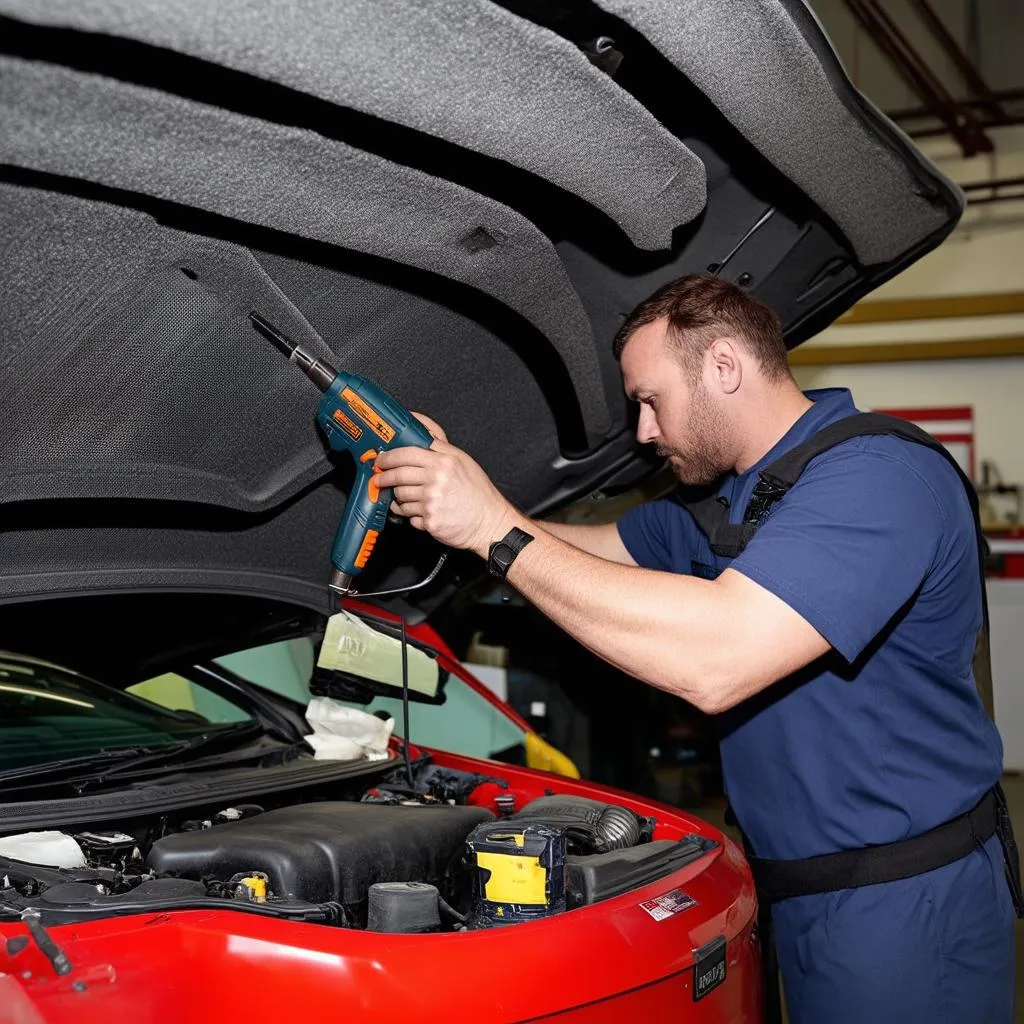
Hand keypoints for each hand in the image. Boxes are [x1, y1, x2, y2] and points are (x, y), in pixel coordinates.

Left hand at [375, 426, 516, 557]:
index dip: (388, 457)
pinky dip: (411, 515)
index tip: (381, 460)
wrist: (489, 522)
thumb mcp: (462, 460)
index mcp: (444, 462)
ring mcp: (431, 502)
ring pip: (400, 497)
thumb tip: (419, 429)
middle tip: (379, 478)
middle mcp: (436, 480)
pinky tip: (420, 511)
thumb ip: (439, 446)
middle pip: (398, 476)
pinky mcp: (429, 521)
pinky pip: (409, 516)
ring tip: (407, 497)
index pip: (406, 454)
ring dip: (399, 498)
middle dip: (384, 477)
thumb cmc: (477, 492)